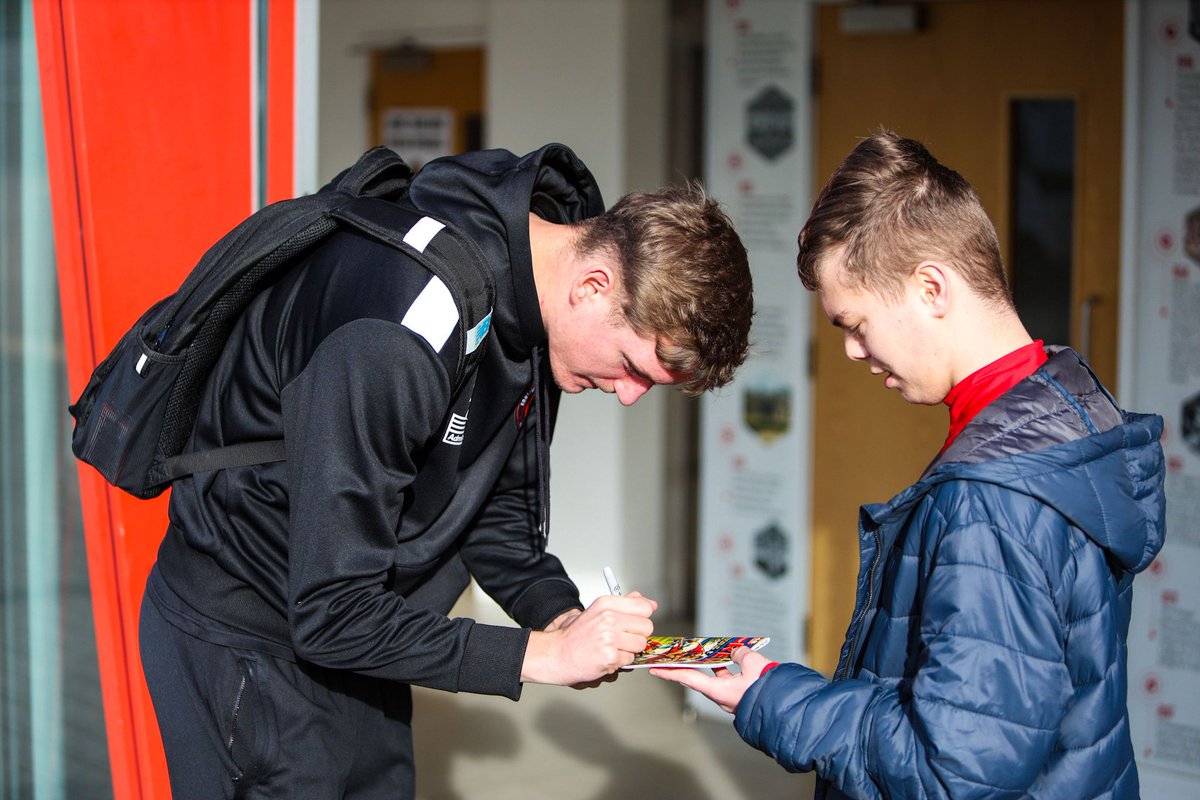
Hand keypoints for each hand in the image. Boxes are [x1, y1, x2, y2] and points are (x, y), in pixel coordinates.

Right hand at [522, 591, 656, 686]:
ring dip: (629, 650)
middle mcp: (608, 618)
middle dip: (637, 635)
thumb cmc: (576, 636)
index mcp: (606, 604)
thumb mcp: (599, 610)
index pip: (644, 607)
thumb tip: (651, 603)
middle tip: (621, 638)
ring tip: (612, 648)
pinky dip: (620, 662)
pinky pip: (630, 660)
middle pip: (647, 627)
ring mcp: (609, 638)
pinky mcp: (610, 657)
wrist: (556, 655)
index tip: (634, 623)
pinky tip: (607, 657)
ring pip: (640, 645)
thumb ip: (626, 604)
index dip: (642, 617)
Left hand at [649, 646, 771, 712]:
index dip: (670, 673)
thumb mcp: (753, 665)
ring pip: (713, 678)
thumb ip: (741, 654)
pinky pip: (727, 679)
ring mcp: (731, 696)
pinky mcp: (741, 694)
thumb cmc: (768, 690)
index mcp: (718, 691)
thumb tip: (736, 650)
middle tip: (669, 658)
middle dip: (683, 667)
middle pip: (696, 679)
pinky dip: (724, 667)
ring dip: (706, 664)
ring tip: (697, 651)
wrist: (786, 708)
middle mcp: (721, 696)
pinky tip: (728, 656)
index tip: (654, 670)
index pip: (688, 679)